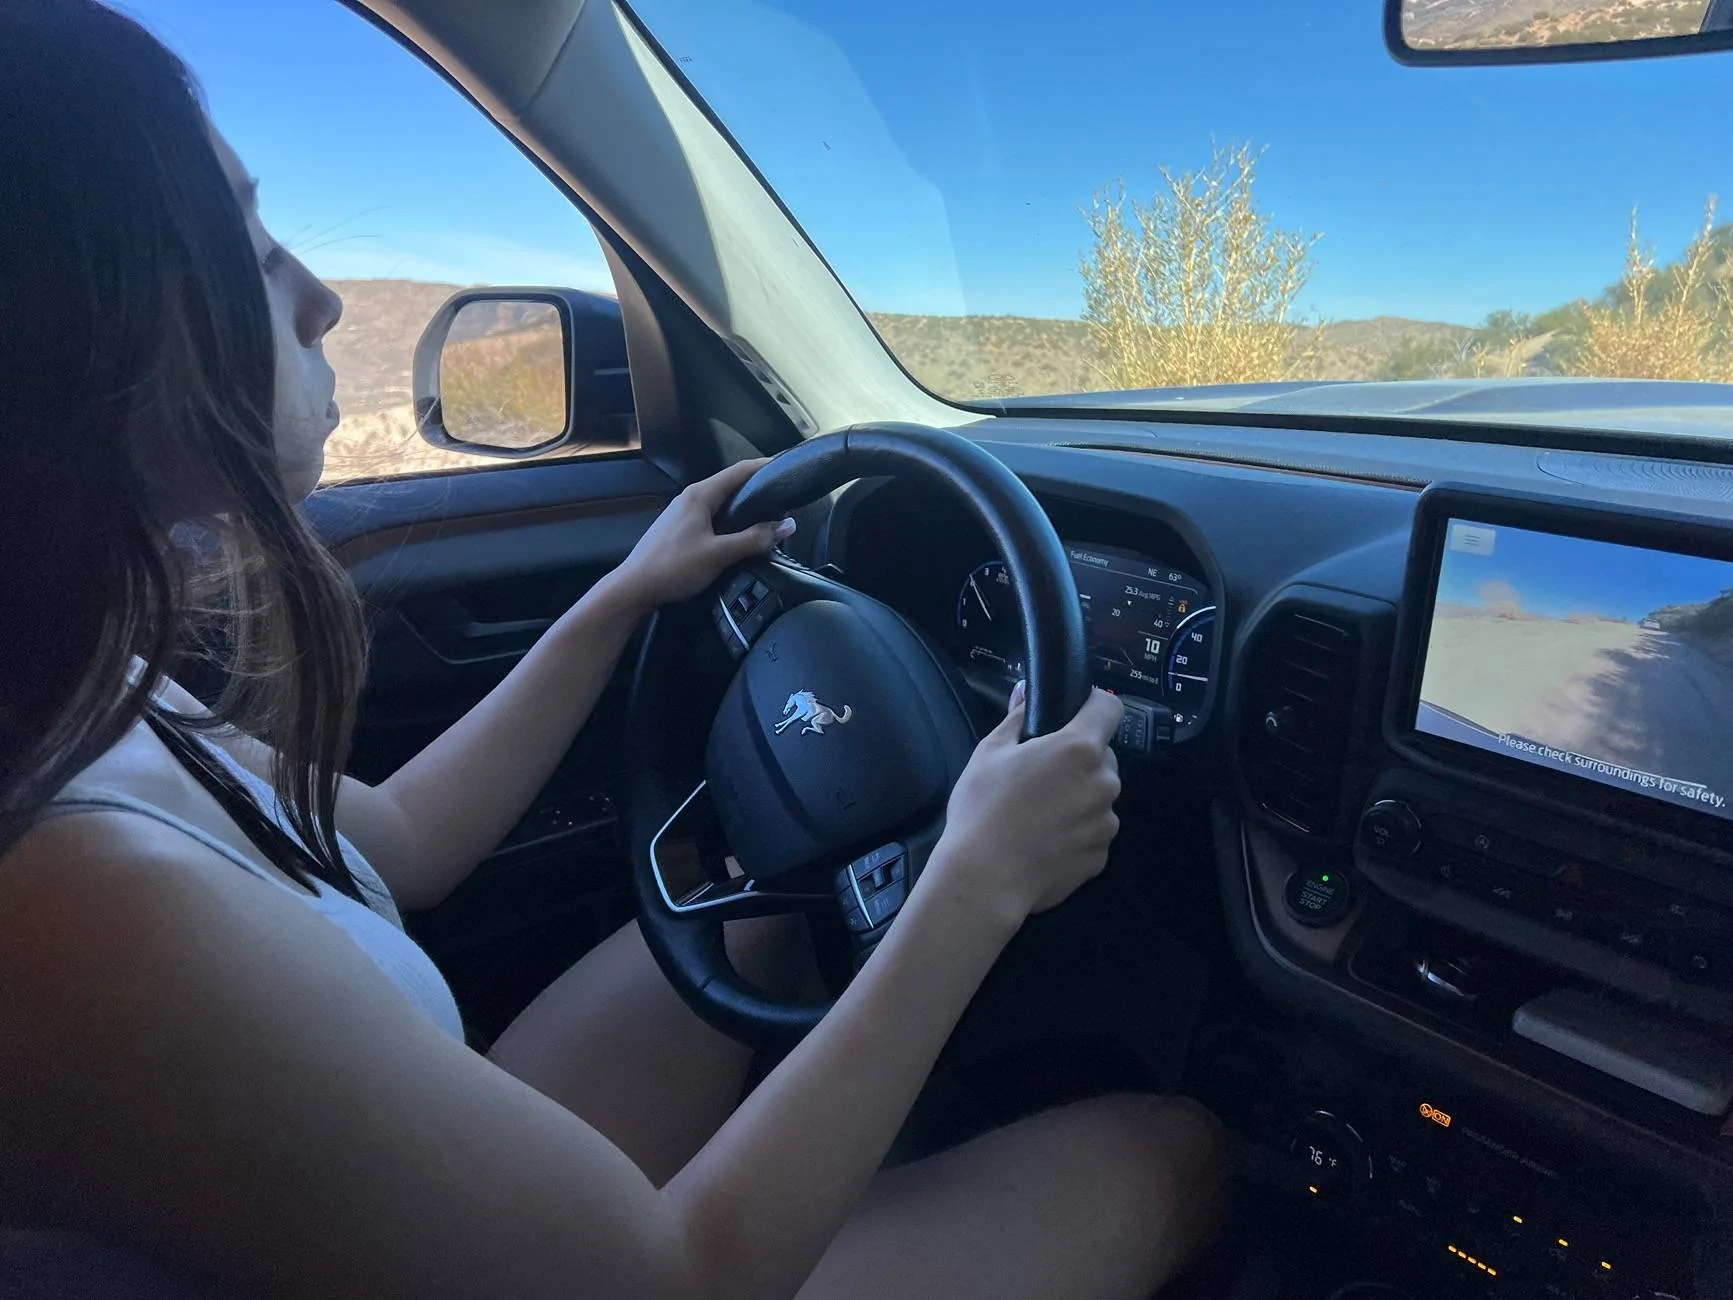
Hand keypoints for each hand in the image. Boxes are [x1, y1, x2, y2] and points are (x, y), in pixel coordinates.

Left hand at [612, 459, 794, 610]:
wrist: (634, 588)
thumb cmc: (673, 568)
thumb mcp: (719, 554)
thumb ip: (755, 539)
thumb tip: (788, 526)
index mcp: (700, 495)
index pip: (740, 470)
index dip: (765, 466)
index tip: (787, 468)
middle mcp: (690, 498)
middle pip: (731, 484)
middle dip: (758, 487)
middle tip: (783, 495)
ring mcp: (683, 512)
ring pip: (721, 501)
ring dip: (744, 505)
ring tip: (767, 514)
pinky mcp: (679, 528)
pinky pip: (711, 515)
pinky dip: (730, 519)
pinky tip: (739, 534)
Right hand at [924, 685, 1123, 926]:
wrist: (984, 879)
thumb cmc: (982, 809)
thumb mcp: (989, 753)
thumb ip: (1016, 718)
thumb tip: (1026, 693)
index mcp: (1079, 748)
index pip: (1110, 707)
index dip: (1092, 706)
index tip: (1073, 715)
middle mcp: (1104, 783)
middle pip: (1102, 757)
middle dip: (1079, 760)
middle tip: (1040, 775)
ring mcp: (1106, 823)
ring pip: (1099, 796)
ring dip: (1079, 798)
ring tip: (1038, 815)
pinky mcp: (1101, 856)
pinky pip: (1093, 832)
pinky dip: (1076, 832)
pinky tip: (1043, 841)